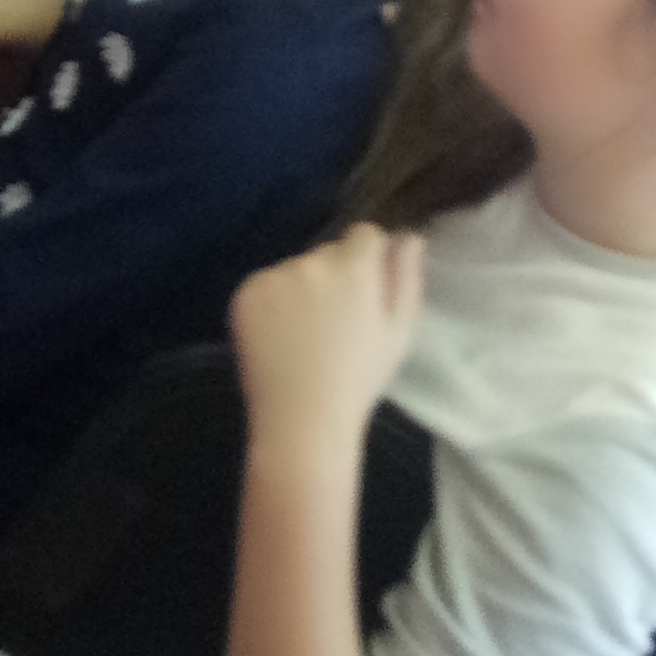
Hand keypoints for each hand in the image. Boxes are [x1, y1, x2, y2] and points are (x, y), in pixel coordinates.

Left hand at [234, 225, 427, 458]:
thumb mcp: (398, 333)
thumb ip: (405, 278)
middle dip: (333, 276)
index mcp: (354, 268)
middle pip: (327, 253)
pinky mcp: (245, 293)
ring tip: (303, 337)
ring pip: (294, 269)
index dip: (367, 261)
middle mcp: (312, 261)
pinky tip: (278, 338)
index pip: (364, 234)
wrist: (301, 421)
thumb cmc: (358, 380)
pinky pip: (265, 285)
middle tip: (332, 325)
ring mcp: (274, 276)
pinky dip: (271, 303)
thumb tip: (409, 236)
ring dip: (300, 290)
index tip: (362, 295)